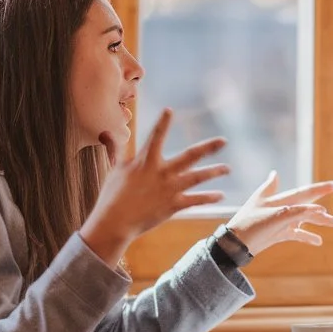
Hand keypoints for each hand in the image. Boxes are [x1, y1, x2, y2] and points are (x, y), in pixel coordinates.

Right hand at [81, 109, 229, 266]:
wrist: (115, 221)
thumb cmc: (113, 195)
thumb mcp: (115, 169)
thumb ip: (115, 149)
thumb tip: (105, 132)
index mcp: (146, 161)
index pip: (156, 136)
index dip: (163, 123)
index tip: (170, 110)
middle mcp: (162, 172)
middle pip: (190, 155)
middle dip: (208, 147)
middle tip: (223, 141)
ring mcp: (170, 188)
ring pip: (198, 177)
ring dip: (214, 172)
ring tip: (227, 169)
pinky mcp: (174, 205)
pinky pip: (196, 200)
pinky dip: (209, 198)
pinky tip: (220, 195)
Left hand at [227, 171, 332, 255]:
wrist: (233, 245)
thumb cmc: (251, 226)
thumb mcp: (276, 216)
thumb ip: (299, 212)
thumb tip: (319, 209)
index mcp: (276, 198)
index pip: (302, 192)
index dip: (318, 189)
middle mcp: (279, 206)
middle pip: (304, 200)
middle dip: (319, 195)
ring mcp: (278, 220)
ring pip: (303, 218)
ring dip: (319, 221)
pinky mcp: (277, 234)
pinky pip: (296, 234)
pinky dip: (307, 236)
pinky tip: (318, 241)